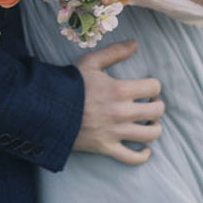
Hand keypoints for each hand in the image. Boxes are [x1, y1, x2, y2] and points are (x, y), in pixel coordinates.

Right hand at [74, 40, 162, 165]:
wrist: (46, 109)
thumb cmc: (69, 84)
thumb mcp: (90, 62)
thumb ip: (114, 52)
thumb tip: (135, 43)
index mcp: (119, 90)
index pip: (154, 87)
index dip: (154, 86)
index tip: (147, 88)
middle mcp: (121, 112)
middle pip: (156, 111)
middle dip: (157, 106)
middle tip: (149, 103)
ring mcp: (114, 132)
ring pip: (150, 135)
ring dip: (154, 128)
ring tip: (149, 123)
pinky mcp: (106, 147)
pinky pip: (132, 158)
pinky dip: (142, 156)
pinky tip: (144, 149)